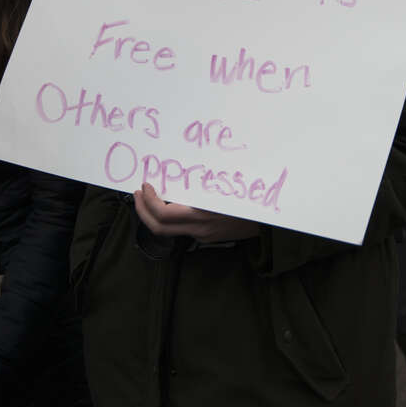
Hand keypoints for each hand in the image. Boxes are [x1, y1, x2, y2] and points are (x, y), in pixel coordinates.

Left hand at [134, 182, 258, 243]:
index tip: (144, 186)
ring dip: (152, 215)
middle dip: (142, 210)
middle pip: (158, 228)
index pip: (163, 213)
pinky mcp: (206, 237)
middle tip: (137, 194)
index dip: (148, 201)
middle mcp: (198, 228)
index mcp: (201, 214)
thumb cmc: (248, 198)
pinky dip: (168, 218)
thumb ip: (202, 184)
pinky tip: (170, 204)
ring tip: (148, 198)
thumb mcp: (225, 187)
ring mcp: (202, 236)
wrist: (268, 223)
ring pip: (167, 231)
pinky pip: (180, 229)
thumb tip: (180, 169)